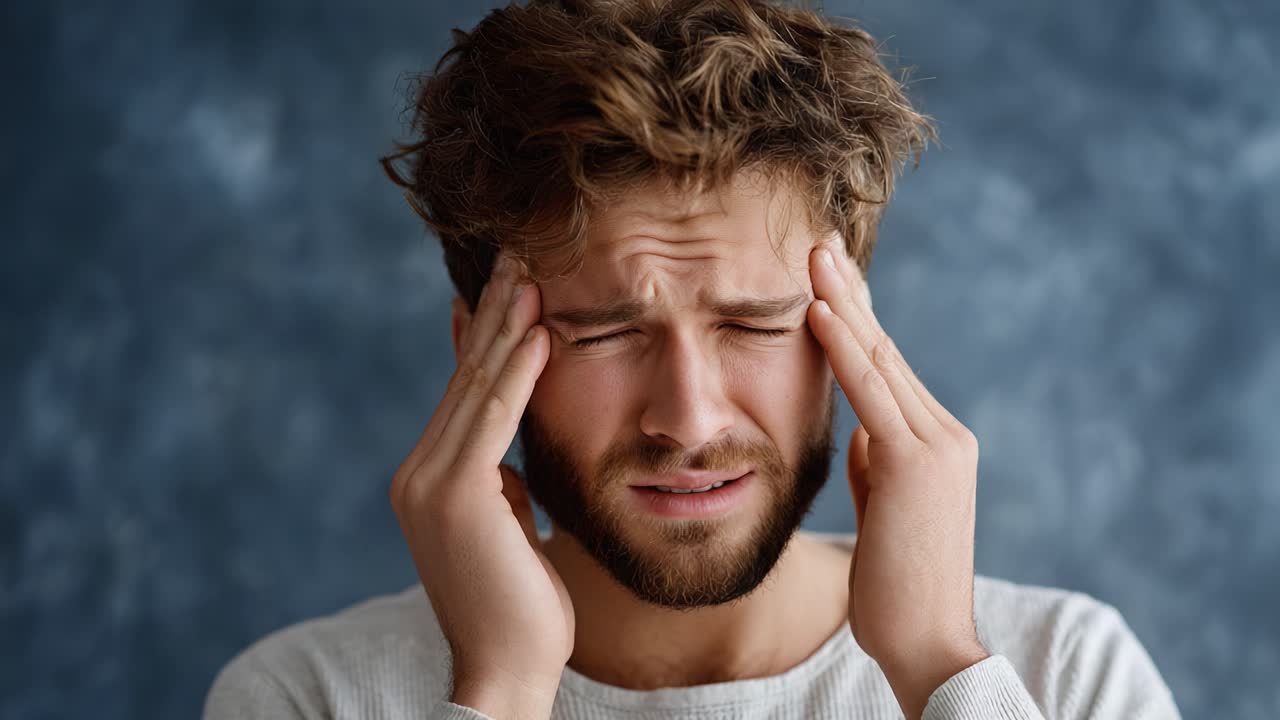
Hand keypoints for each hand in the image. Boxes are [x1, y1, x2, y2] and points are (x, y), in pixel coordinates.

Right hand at [389, 257, 571, 719]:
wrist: (507, 669)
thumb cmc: (521, 605)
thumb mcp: (508, 524)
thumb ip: (501, 479)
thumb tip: (512, 447)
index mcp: (432, 478)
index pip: (464, 392)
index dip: (486, 335)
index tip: (510, 286)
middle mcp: (419, 473)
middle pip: (466, 377)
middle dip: (494, 312)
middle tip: (516, 254)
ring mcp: (429, 482)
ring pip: (476, 387)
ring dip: (507, 324)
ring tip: (529, 270)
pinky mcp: (454, 495)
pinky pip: (493, 418)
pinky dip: (517, 372)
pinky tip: (539, 330)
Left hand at [806, 237, 989, 719]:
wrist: (927, 643)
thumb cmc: (897, 586)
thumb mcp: (885, 512)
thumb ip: (878, 465)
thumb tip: (862, 430)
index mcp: (935, 445)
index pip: (886, 369)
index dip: (856, 321)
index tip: (828, 281)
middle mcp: (943, 434)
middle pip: (885, 350)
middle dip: (850, 294)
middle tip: (820, 244)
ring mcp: (936, 446)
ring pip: (880, 359)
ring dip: (843, 302)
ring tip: (814, 256)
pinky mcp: (917, 465)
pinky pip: (872, 393)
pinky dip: (843, 349)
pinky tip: (819, 311)